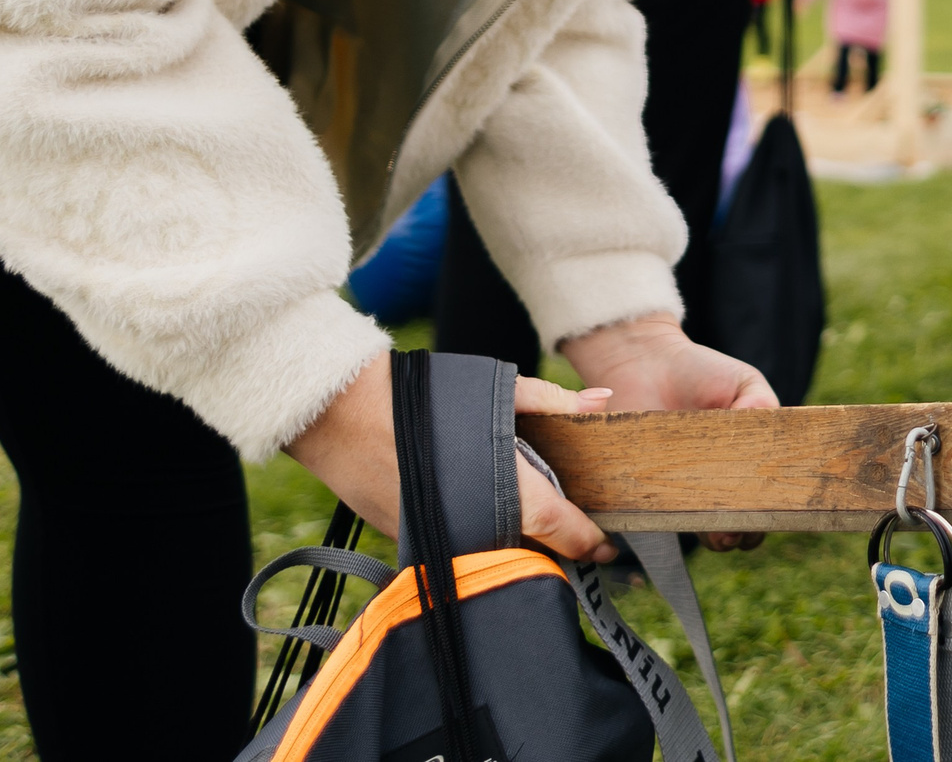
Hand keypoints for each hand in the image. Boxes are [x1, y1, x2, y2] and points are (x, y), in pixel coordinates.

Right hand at [286, 354, 621, 563]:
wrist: (342, 413)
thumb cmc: (426, 398)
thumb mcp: (497, 392)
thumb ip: (553, 403)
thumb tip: (604, 400)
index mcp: (513, 497)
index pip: (566, 534)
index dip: (593, 543)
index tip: (609, 548)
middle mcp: (482, 533)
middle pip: (535, 554)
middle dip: (557, 550)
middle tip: (574, 535)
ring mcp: (446, 546)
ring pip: (497, 559)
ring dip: (518, 549)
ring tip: (534, 528)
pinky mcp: (412, 548)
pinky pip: (461, 555)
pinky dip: (480, 545)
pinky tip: (487, 521)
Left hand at [561, 313, 778, 548]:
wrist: (643, 364)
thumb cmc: (698, 371)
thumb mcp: (744, 382)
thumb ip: (763, 405)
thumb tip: (765, 432)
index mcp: (744, 461)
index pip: (763, 499)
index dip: (769, 512)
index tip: (770, 513)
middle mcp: (715, 482)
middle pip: (737, 524)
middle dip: (745, 532)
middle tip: (743, 528)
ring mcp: (680, 490)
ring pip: (701, 529)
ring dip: (716, 536)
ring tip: (721, 533)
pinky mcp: (645, 491)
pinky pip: (660, 516)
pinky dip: (674, 521)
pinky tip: (686, 517)